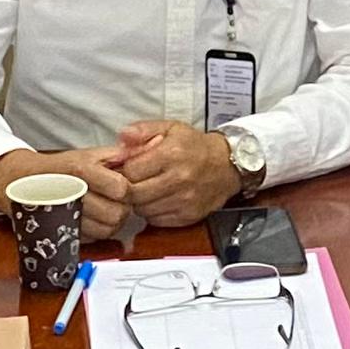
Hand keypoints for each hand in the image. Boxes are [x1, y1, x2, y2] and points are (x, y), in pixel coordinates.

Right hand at [0, 146, 134, 239]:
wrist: (20, 182)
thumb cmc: (58, 168)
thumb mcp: (86, 154)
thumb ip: (115, 155)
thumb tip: (143, 154)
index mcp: (81, 171)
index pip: (122, 189)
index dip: (125, 189)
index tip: (120, 186)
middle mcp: (73, 194)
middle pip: (118, 214)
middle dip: (121, 208)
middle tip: (114, 201)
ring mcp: (66, 216)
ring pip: (108, 230)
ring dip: (111, 222)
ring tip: (104, 209)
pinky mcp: (62, 233)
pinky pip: (94, 239)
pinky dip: (97, 231)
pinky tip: (90, 219)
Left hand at [108, 121, 240, 226]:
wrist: (227, 165)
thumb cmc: (196, 146)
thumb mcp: (171, 128)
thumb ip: (143, 130)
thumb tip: (122, 137)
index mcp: (171, 154)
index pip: (130, 170)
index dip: (124, 169)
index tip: (127, 167)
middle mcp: (178, 179)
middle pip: (134, 194)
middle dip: (128, 188)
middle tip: (133, 181)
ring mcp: (184, 200)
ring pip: (142, 210)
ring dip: (139, 202)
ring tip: (146, 189)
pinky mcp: (188, 216)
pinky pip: (156, 220)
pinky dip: (152, 212)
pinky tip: (158, 199)